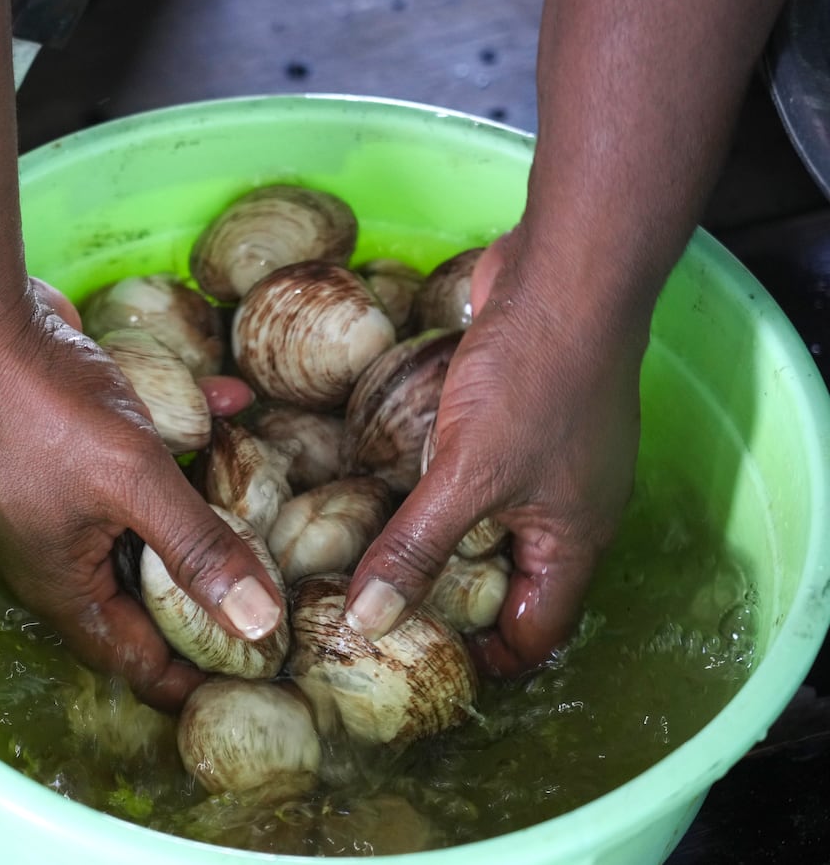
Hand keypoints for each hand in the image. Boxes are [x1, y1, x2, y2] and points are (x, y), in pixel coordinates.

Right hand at [0, 278, 275, 710]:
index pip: (134, 659)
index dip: (193, 674)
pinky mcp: (70, 442)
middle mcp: (58, 550)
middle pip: (144, 593)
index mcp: (62, 583)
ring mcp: (61, 495)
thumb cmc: (42, 411)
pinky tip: (229, 401)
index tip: (257, 671)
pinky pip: (137, 457)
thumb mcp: (133, 482)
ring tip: (264, 503)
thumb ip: (198, 549)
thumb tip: (259, 624)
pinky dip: (183, 437)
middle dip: (207, 589)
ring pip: (144, 521)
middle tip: (277, 588)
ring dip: (200, 506)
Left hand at [344, 235, 644, 674]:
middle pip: (506, 582)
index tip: (415, 661)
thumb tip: (368, 621)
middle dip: (447, 601)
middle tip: (372, 613)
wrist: (564, 273)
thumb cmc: (535, 378)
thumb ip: (417, 548)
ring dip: (433, 539)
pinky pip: (470, 470)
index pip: (536, 632)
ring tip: (362, 558)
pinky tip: (380, 483)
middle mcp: (564, 509)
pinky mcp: (513, 417)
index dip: (484, 657)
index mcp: (573, 542)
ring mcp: (541, 461)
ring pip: (483, 522)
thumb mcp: (467, 475)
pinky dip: (432, 483)